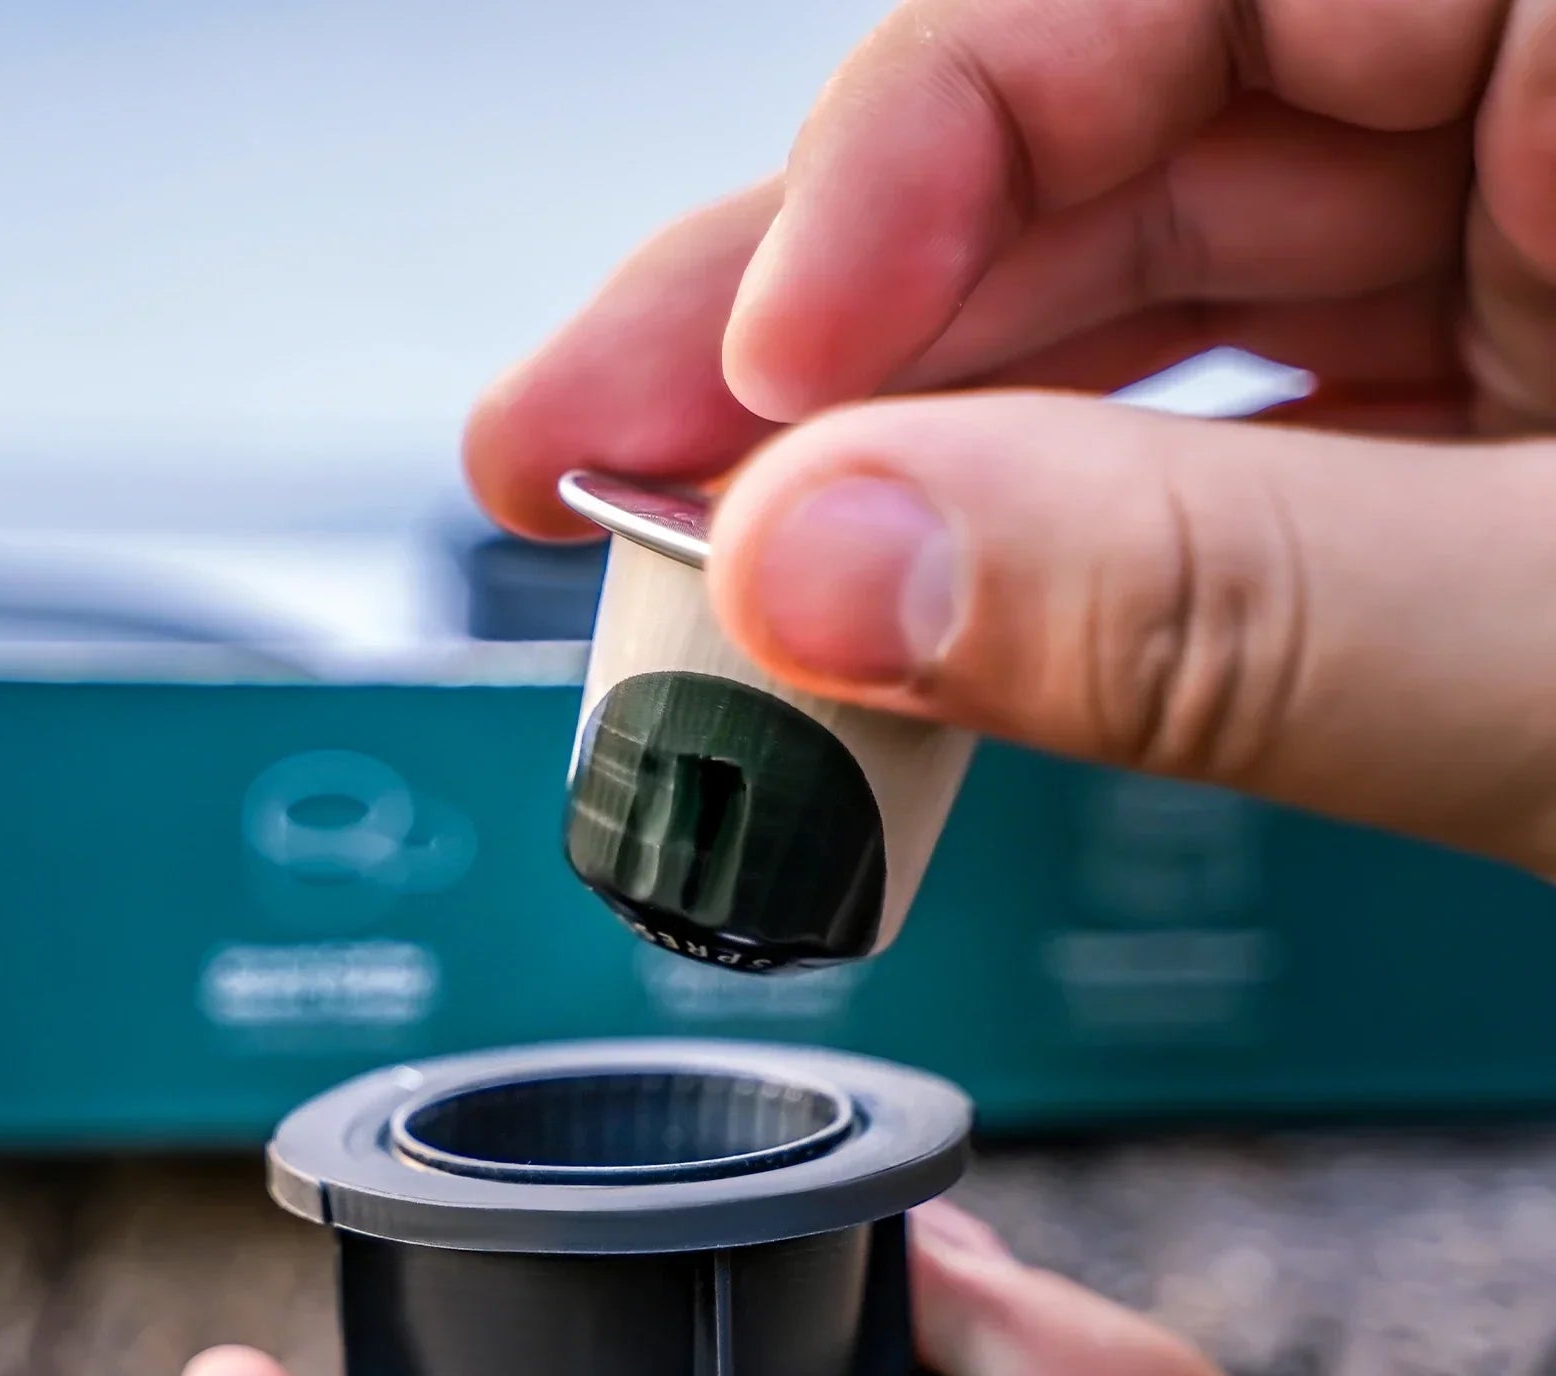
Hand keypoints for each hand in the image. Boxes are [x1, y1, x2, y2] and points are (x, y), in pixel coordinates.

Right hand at [465, 0, 1555, 877]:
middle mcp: (1540, 104)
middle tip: (588, 462)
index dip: (905, 152)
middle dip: (825, 331)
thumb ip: (1201, 599)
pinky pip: (1203, 424)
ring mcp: (1519, 252)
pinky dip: (1037, 533)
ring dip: (893, 451)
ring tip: (695, 564)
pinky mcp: (1480, 402)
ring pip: (1127, 301)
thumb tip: (828, 571)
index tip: (752, 374)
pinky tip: (896, 592)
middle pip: (1097, 143)